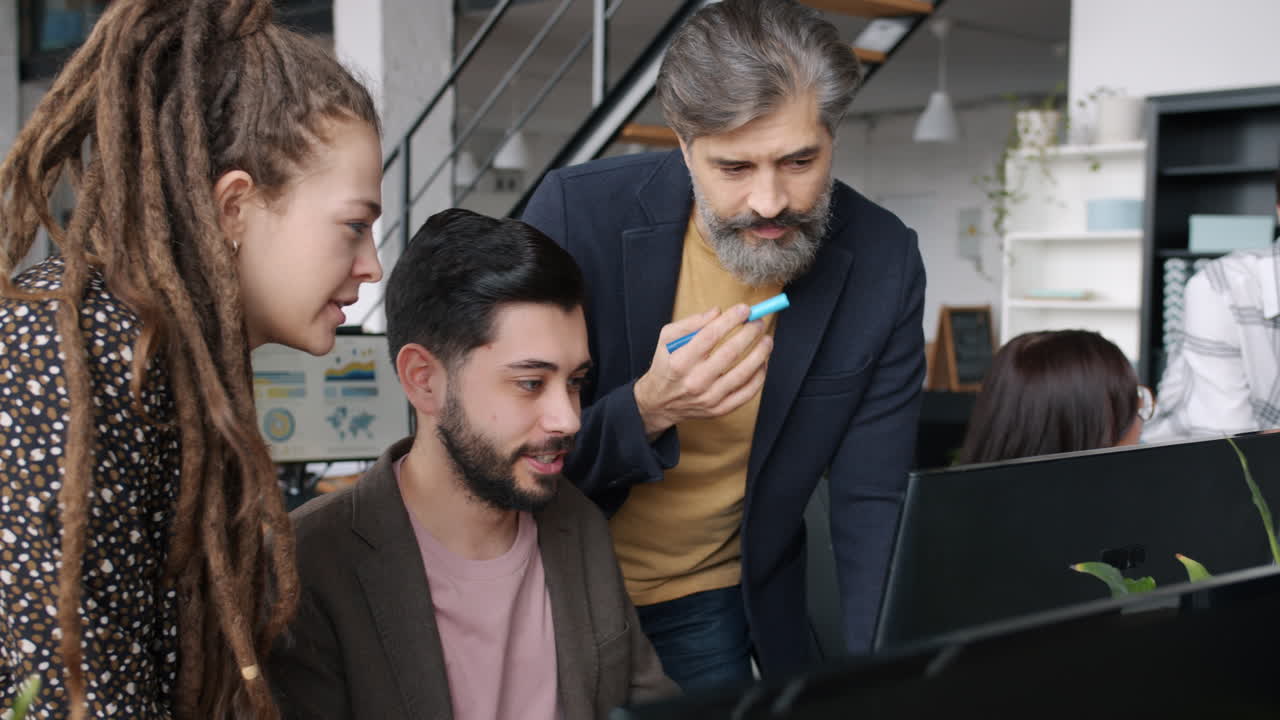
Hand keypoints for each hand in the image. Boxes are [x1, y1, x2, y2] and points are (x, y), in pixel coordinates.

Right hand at [633, 303, 772, 438]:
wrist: (660, 404)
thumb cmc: (666, 366)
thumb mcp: (667, 339)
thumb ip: (690, 323)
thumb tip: (717, 312)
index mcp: (680, 361)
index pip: (710, 336)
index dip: (731, 320)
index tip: (744, 309)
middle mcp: (695, 381)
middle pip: (730, 353)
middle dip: (749, 334)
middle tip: (758, 322)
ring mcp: (709, 398)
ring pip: (743, 373)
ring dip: (760, 354)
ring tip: (767, 340)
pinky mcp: (720, 409)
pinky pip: (747, 393)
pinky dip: (759, 376)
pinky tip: (762, 363)